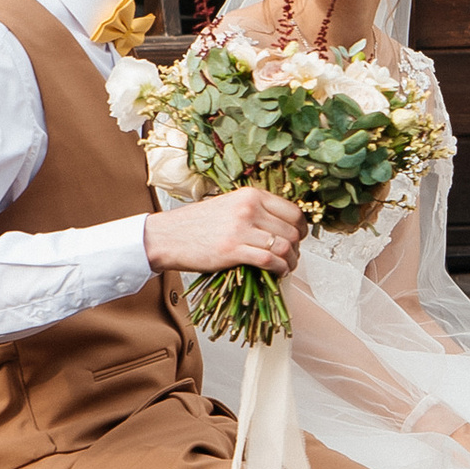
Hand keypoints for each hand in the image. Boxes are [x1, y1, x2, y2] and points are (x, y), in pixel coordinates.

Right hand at [146, 187, 301, 277]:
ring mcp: (241, 229)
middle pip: (292, 231)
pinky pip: (269, 260)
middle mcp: (249, 208)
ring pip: (284, 247)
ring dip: (290, 262)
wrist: (168, 236)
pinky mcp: (233, 250)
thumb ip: (255, 211)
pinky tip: (275, 273)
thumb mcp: (229, 205)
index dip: (301, 229)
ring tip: (284, 267)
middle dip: (296, 249)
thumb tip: (282, 227)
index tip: (298, 239)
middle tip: (290, 257)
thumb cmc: (197, 224)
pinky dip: (278, 269)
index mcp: (250, 195)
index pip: (293, 212)